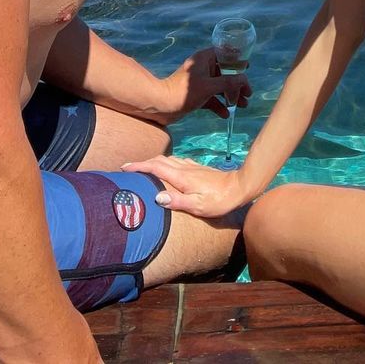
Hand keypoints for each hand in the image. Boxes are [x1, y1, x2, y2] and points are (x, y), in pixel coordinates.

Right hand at [122, 153, 250, 218]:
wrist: (239, 187)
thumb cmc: (219, 201)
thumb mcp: (198, 206)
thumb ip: (177, 201)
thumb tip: (157, 197)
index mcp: (182, 177)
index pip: (156, 167)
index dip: (139, 166)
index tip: (125, 167)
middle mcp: (184, 168)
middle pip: (159, 160)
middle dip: (143, 162)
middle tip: (129, 168)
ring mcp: (191, 166)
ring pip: (168, 159)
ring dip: (153, 161)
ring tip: (144, 168)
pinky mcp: (197, 167)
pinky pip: (177, 160)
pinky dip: (166, 161)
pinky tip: (168, 166)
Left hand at [153, 48, 250, 123]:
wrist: (161, 106)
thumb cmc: (185, 92)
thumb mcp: (210, 86)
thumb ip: (229, 83)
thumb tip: (244, 80)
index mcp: (204, 58)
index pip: (224, 54)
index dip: (237, 60)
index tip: (247, 67)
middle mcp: (202, 67)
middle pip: (225, 73)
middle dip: (237, 84)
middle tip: (248, 94)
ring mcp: (199, 81)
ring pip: (219, 86)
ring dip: (231, 96)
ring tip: (242, 106)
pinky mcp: (195, 94)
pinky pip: (211, 97)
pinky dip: (219, 104)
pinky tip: (226, 114)